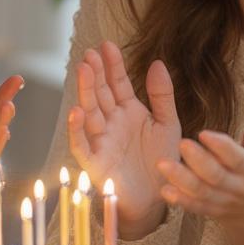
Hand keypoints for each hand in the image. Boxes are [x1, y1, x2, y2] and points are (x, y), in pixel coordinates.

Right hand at [67, 41, 180, 237]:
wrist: (157, 200)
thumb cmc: (160, 162)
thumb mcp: (167, 125)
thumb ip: (162, 95)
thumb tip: (157, 63)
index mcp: (129, 111)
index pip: (117, 83)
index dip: (112, 65)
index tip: (106, 45)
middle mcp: (111, 122)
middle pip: (100, 93)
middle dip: (95, 73)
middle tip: (91, 53)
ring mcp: (101, 140)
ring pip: (89, 112)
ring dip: (85, 91)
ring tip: (83, 70)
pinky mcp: (95, 162)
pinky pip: (82, 144)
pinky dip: (76, 129)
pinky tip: (76, 111)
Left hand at [157, 115, 243, 244]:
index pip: (237, 158)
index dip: (221, 146)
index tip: (203, 133)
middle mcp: (240, 187)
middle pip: (217, 176)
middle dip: (198, 160)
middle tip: (181, 143)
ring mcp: (224, 201)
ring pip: (202, 192)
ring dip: (181, 179)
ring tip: (163, 164)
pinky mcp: (210, 210)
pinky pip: (195, 207)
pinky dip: (180, 200)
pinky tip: (165, 189)